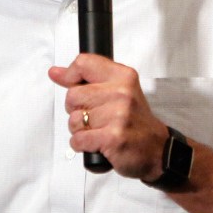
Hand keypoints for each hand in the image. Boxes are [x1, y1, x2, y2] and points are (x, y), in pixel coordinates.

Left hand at [48, 54, 166, 180]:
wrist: (157, 149)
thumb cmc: (135, 121)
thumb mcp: (118, 91)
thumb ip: (87, 80)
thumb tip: (56, 72)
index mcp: (123, 76)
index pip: (84, 63)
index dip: (70, 75)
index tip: (71, 84)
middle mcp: (122, 93)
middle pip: (72, 95)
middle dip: (76, 110)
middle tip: (94, 117)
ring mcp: (118, 115)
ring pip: (73, 120)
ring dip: (80, 130)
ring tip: (98, 131)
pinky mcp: (113, 137)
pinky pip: (78, 140)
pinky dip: (81, 145)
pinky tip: (96, 143)